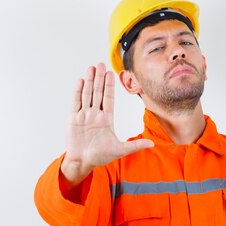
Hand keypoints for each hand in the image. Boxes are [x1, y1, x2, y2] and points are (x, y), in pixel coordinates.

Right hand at [61, 62, 153, 184]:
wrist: (82, 162)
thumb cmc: (100, 156)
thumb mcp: (120, 150)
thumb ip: (134, 145)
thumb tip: (152, 144)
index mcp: (106, 119)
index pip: (109, 99)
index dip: (109, 86)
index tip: (111, 73)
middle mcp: (95, 115)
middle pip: (98, 93)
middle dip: (99, 78)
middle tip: (101, 64)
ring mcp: (84, 115)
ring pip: (87, 95)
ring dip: (89, 81)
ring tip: (91, 68)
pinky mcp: (74, 119)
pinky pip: (76, 102)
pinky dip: (78, 92)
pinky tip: (81, 81)